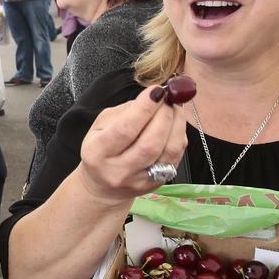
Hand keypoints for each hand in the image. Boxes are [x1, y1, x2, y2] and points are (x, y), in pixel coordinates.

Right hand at [76, 85, 187, 203]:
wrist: (102, 187)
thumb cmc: (100, 151)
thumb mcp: (100, 126)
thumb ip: (124, 111)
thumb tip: (153, 97)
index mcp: (98, 153)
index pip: (125, 129)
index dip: (144, 108)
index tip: (156, 90)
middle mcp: (119, 170)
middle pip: (150, 142)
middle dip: (164, 114)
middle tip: (167, 99)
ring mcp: (140, 180)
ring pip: (168, 151)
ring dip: (177, 124)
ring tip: (174, 108)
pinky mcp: (157, 184)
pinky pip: (176, 157)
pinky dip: (180, 136)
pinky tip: (174, 125)